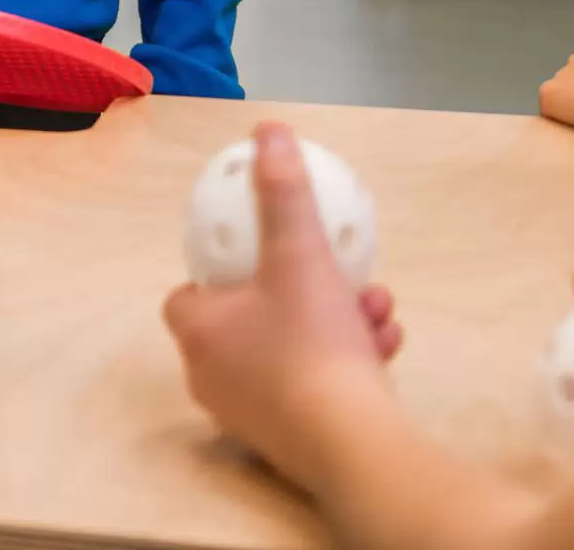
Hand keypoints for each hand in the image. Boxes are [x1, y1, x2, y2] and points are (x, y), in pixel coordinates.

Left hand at [161, 125, 404, 490]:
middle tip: (336, 273)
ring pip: (290, 348)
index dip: (219, 269)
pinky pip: (313, 384)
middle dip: (300, 288)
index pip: (187, 294)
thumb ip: (282, 191)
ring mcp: (251, 416)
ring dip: (334, 319)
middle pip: (249, 317)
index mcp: (199, 333)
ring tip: (376, 305)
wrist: (354, 443)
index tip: (259, 250)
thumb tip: (268, 131)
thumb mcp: (299, 253)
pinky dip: (346, 358)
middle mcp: (212, 378)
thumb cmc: (312, 342)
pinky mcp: (290, 443)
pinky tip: (386, 342)